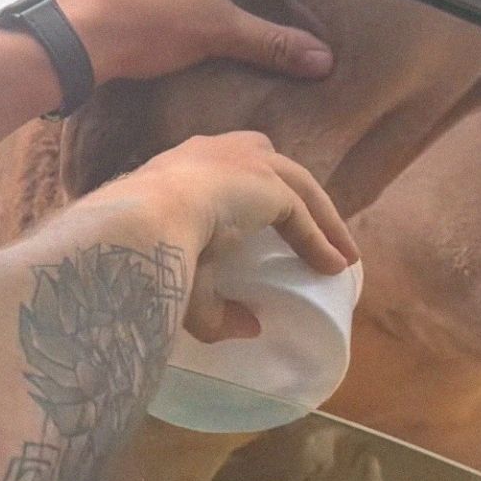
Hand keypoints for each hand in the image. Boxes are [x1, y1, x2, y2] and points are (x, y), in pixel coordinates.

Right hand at [109, 130, 358, 339]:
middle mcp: (213, 153)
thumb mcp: (169, 272)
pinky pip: (302, 215)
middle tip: (310, 228)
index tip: (260, 219)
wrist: (141, 224)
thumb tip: (248, 327)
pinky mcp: (269, 184)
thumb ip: (209, 303)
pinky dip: (319, 240)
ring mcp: (244, 162)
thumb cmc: (141, 245)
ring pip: (297, 188)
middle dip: (292, 193)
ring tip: (340, 254)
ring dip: (321, 221)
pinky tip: (334, 265)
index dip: (244, 189)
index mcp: (179, 166)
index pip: (221, 166)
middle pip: (270, 166)